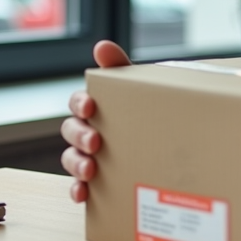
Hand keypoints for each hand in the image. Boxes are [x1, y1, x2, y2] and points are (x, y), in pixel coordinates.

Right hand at [60, 40, 131, 202]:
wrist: (169, 148)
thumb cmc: (145, 112)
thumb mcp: (137, 90)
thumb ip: (120, 68)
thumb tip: (102, 45)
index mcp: (96, 109)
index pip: (78, 102)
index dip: (80, 103)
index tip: (90, 107)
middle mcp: (88, 132)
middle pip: (71, 131)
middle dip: (79, 135)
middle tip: (95, 141)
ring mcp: (89, 157)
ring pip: (71, 158)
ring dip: (76, 163)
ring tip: (90, 170)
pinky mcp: (94, 182)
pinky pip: (78, 187)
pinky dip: (76, 190)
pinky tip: (82, 194)